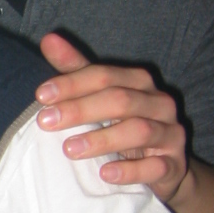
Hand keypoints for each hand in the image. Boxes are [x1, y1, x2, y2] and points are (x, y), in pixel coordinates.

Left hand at [35, 33, 187, 203]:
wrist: (162, 167)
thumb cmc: (123, 124)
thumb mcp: (101, 96)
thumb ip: (77, 70)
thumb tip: (48, 39)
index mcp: (139, 82)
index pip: (104, 76)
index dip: (72, 83)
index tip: (40, 96)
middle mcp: (159, 103)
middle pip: (120, 100)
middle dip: (80, 110)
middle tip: (45, 122)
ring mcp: (170, 134)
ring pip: (139, 131)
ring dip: (101, 139)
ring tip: (69, 149)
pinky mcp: (173, 165)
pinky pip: (156, 166)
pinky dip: (130, 170)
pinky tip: (105, 173)